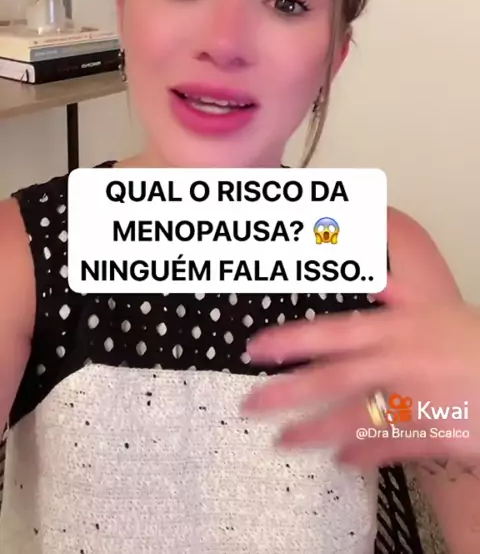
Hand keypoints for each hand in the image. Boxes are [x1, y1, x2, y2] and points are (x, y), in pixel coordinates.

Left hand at [240, 278, 479, 470]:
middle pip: (333, 378)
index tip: (257, 348)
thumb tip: (371, 278)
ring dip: (314, 430)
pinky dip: (363, 454)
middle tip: (252, 403)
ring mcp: (414, 400)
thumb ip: (399, 294)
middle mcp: (399, 362)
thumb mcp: (438, 308)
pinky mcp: (431, 433)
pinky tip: (341, 460)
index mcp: (398, 328)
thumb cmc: (477, 342)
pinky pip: (388, 447)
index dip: (292, 340)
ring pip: (354, 418)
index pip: (334, 330)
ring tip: (283, 440)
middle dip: (288, 391)